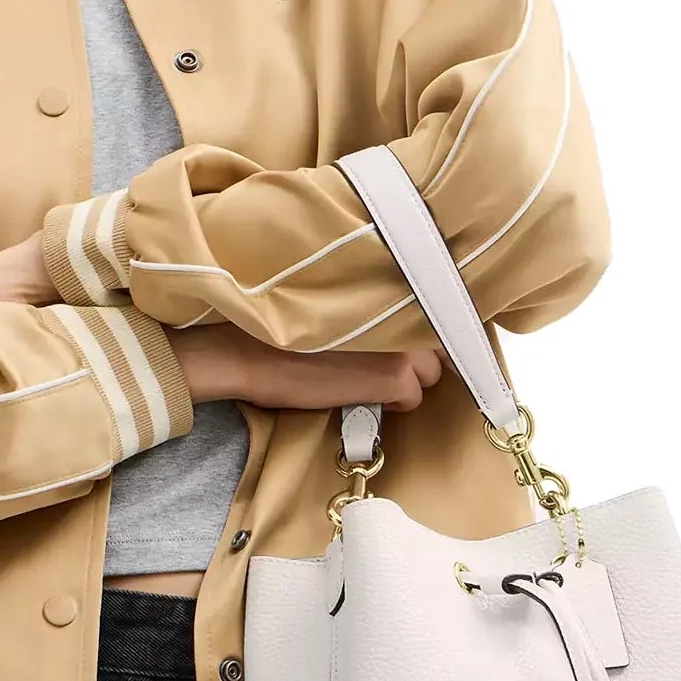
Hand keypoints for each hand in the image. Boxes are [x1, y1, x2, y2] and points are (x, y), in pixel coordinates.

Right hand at [169, 322, 445, 413]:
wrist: (245, 350)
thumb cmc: (274, 323)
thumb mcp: (328, 297)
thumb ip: (364, 298)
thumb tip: (386, 313)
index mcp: (385, 279)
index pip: (434, 303)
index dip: (421, 324)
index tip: (407, 336)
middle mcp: (402, 307)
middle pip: (436, 342)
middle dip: (414, 354)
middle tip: (381, 360)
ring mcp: (403, 344)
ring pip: (428, 373)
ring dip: (405, 378)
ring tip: (369, 378)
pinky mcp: (394, 377)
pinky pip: (412, 397)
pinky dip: (393, 401)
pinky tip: (363, 396)